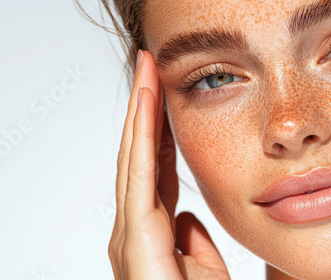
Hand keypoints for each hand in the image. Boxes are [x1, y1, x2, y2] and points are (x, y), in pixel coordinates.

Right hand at [108, 50, 229, 279]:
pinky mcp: (136, 236)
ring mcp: (130, 231)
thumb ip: (191, 240)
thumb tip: (187, 216)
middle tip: (146, 65)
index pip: (152, 168)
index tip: (159, 91)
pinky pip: (139, 175)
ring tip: (144, 71)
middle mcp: (133, 227)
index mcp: (152, 230)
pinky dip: (141, 137)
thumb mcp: (201, 270)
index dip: (154, 128)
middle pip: (137, 155)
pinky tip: (146, 104)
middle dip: (141, 108)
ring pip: (133, 157)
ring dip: (139, 112)